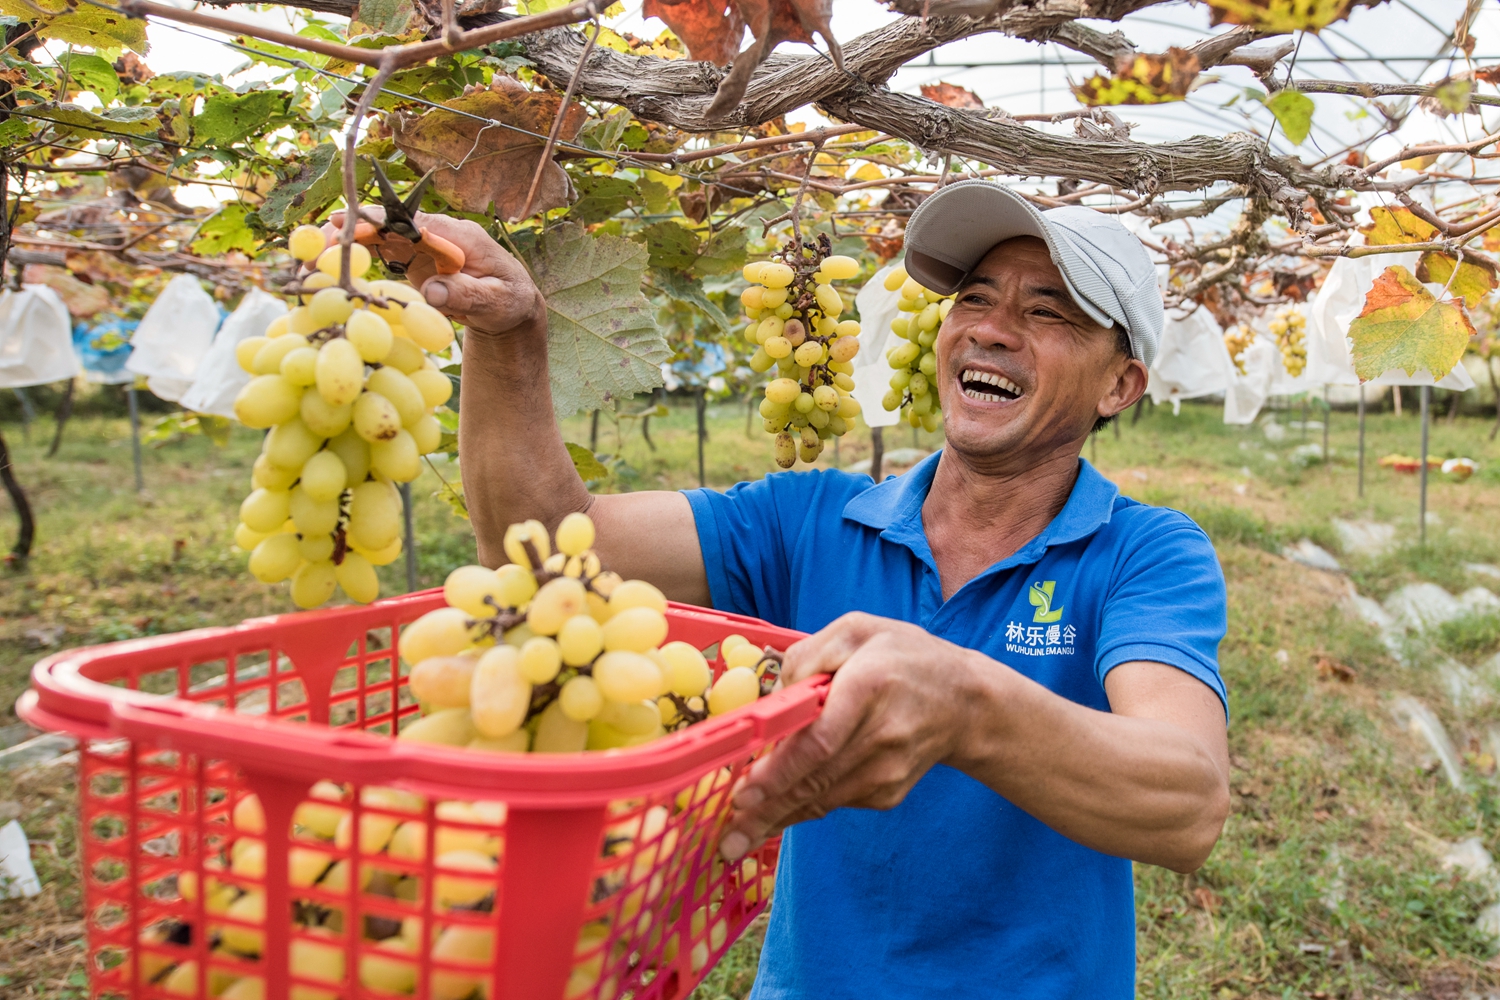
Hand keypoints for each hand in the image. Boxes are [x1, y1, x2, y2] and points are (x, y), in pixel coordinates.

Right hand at [326, 207, 544, 336]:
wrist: (510, 305)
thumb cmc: (508, 301)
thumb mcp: (497, 302)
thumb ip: (467, 295)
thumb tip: (432, 291)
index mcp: (457, 235)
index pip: (411, 222)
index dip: (378, 223)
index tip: (347, 229)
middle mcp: (435, 233)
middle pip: (386, 222)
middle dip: (350, 228)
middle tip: (315, 243)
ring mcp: (421, 245)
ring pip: (377, 234)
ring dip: (344, 241)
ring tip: (310, 257)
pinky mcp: (412, 258)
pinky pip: (379, 251)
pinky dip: (354, 254)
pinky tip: (327, 265)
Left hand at [718, 612, 979, 860]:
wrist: (965, 701)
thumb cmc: (903, 657)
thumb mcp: (858, 630)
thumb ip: (809, 654)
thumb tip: (774, 698)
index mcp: (870, 685)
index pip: (821, 738)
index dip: (781, 771)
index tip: (744, 792)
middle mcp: (882, 734)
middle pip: (815, 780)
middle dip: (766, 811)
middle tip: (727, 839)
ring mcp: (888, 771)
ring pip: (822, 799)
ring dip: (776, 820)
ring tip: (735, 839)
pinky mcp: (889, 792)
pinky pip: (834, 801)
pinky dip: (801, 809)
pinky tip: (772, 816)